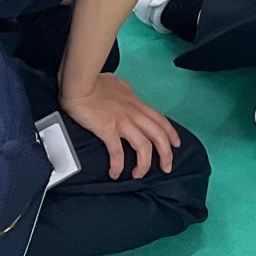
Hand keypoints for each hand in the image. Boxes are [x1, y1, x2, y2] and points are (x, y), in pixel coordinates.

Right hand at [61, 72, 179, 178]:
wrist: (79, 83)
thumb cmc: (93, 81)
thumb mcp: (117, 84)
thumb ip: (124, 91)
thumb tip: (125, 92)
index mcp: (135, 102)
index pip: (160, 119)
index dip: (171, 133)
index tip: (176, 144)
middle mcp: (133, 113)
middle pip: (158, 135)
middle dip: (166, 153)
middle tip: (166, 167)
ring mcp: (122, 121)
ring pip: (144, 146)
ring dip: (144, 164)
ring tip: (139, 175)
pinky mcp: (107, 129)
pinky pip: (117, 152)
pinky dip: (118, 165)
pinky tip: (115, 173)